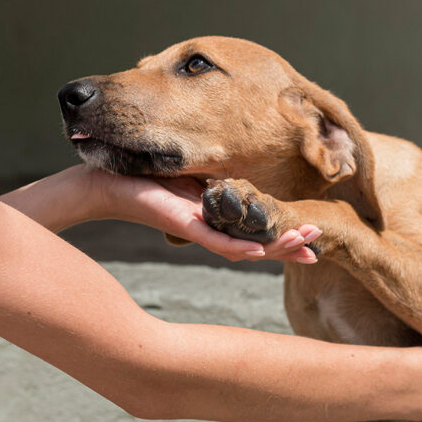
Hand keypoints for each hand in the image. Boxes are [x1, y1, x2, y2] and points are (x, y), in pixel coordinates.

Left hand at [86, 168, 321, 262]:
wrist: (103, 183)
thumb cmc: (142, 176)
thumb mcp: (191, 173)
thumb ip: (217, 178)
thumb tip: (242, 170)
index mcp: (216, 217)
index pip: (257, 232)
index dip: (285, 238)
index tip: (314, 240)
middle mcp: (211, 229)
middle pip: (257, 245)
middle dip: (290, 246)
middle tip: (318, 246)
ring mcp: (197, 230)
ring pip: (243, 248)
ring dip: (275, 248)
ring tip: (305, 246)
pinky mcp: (182, 224)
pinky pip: (215, 241)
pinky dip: (239, 248)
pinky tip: (261, 252)